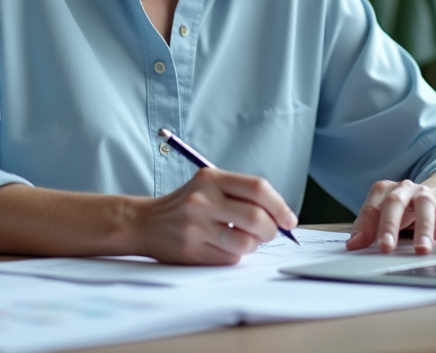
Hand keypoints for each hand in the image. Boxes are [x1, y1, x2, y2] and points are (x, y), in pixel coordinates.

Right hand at [133, 168, 297, 264]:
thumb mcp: (209, 186)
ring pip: (246, 242)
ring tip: (245, 240)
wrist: (145, 222)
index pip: (257, 188)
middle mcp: (202, 200)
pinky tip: (224, 247)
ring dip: (254, 245)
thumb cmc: (187, 204)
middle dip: (271, 230)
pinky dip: (236, 255)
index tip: (289, 219)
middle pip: (256, 217)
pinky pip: (230, 258)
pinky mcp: (191, 250)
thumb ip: (242, 194)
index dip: (280, 205)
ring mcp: (195, 226)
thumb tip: (281, 216)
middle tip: (270, 233)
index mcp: (211, 178)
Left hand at [347, 179, 435, 254]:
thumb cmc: (404, 211)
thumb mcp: (383, 217)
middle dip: (392, 225)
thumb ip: (367, 229)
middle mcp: (408, 189)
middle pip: (396, 201)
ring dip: (425, 227)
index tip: (366, 246)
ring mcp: (430, 194)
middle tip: (388, 249)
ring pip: (427, 205)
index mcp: (387, 191)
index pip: (374, 207)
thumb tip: (352, 246)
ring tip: (423, 248)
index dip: (370, 227)